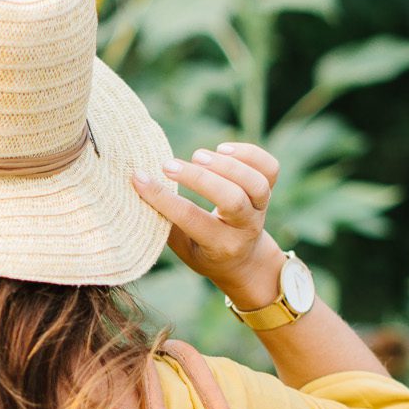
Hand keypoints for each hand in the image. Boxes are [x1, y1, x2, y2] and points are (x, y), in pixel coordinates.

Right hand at [133, 140, 283, 306]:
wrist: (243, 260)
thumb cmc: (203, 250)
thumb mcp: (183, 247)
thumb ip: (166, 221)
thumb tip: (139, 185)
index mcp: (221, 246)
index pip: (192, 219)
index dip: (163, 199)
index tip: (139, 179)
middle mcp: (246, 228)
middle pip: (232, 199)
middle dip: (200, 179)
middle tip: (168, 165)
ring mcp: (262, 208)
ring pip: (256, 184)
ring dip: (226, 165)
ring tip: (198, 155)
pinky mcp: (270, 190)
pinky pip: (270, 168)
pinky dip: (250, 153)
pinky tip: (223, 149)